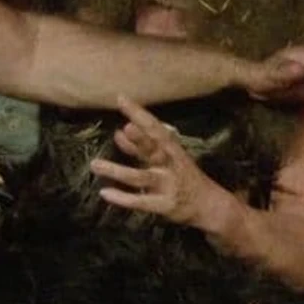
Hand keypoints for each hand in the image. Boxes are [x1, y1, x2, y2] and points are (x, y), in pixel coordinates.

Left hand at [89, 96, 227, 227]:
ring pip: (140, 177)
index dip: (139, 113)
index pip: (154, 127)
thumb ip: (141, 146)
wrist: (208, 204)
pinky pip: (141, 201)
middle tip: (124, 127)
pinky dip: (123, 198)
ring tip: (95, 164)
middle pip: (154, 149)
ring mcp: (167, 185)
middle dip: (140, 139)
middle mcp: (170, 164)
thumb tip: (120, 130)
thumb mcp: (164, 158)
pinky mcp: (163, 205)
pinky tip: (105, 192)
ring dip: (117, 171)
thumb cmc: (182, 176)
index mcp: (171, 149)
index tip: (121, 99)